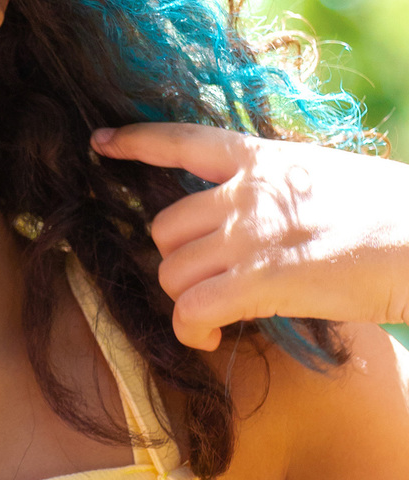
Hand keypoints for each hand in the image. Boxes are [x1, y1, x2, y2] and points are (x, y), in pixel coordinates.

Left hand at [91, 123, 408, 350]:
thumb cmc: (395, 218)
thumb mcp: (329, 183)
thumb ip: (281, 198)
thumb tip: (258, 231)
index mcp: (265, 160)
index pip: (185, 139)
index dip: (137, 142)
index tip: (100, 143)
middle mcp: (247, 193)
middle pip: (165, 229)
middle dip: (177, 265)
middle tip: (208, 288)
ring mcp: (250, 235)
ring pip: (172, 273)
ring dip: (185, 303)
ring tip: (214, 321)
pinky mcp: (261, 280)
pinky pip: (191, 310)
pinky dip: (192, 333)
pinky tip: (212, 340)